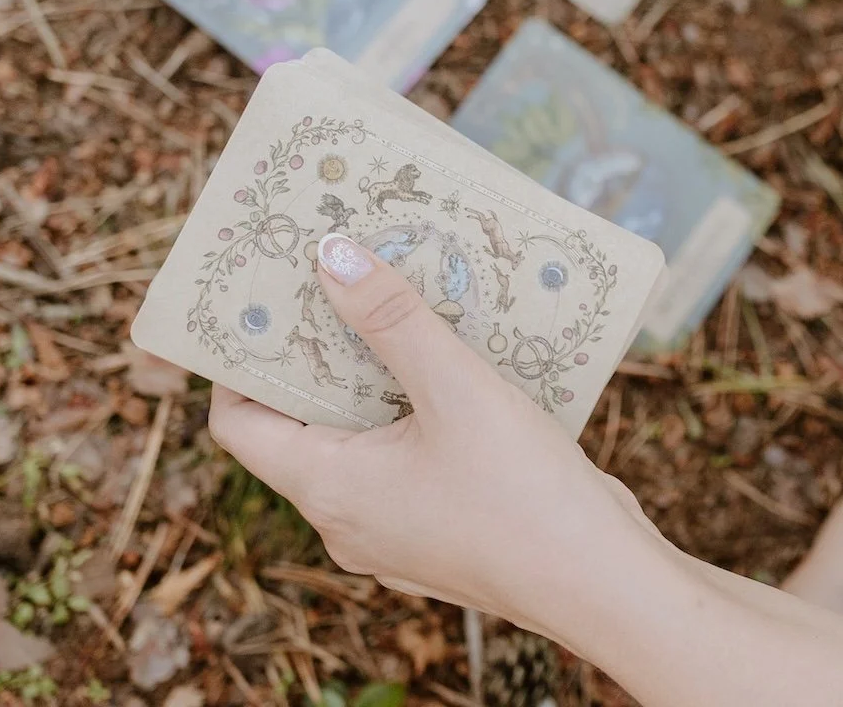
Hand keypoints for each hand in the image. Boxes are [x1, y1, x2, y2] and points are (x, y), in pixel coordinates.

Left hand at [209, 233, 649, 631]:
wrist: (604, 585)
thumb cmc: (524, 495)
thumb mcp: (457, 390)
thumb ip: (391, 320)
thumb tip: (331, 258)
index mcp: (329, 490)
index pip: (240, 423)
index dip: (238, 363)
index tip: (265, 307)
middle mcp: (348, 521)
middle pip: (301, 428)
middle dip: (317, 358)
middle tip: (339, 292)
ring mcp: (395, 533)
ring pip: (361, 445)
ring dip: (374, 384)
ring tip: (400, 320)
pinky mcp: (439, 534)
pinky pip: (406, 465)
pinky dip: (415, 417)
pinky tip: (455, 375)